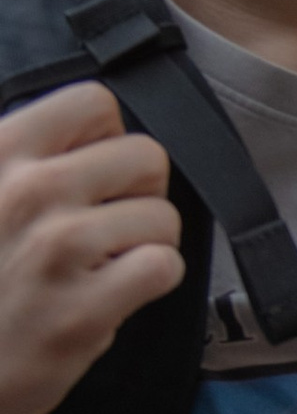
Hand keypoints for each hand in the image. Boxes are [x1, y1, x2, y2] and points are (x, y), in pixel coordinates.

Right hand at [0, 82, 183, 413]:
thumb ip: (17, 159)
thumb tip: (81, 136)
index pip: (94, 102)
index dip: (105, 140)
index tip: (88, 173)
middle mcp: (26, 192)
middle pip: (146, 156)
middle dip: (136, 191)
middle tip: (103, 224)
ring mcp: (56, 250)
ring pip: (162, 216)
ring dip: (142, 242)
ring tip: (99, 264)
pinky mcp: (81, 311)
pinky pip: (163, 266)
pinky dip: (149, 281)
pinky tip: (110, 291)